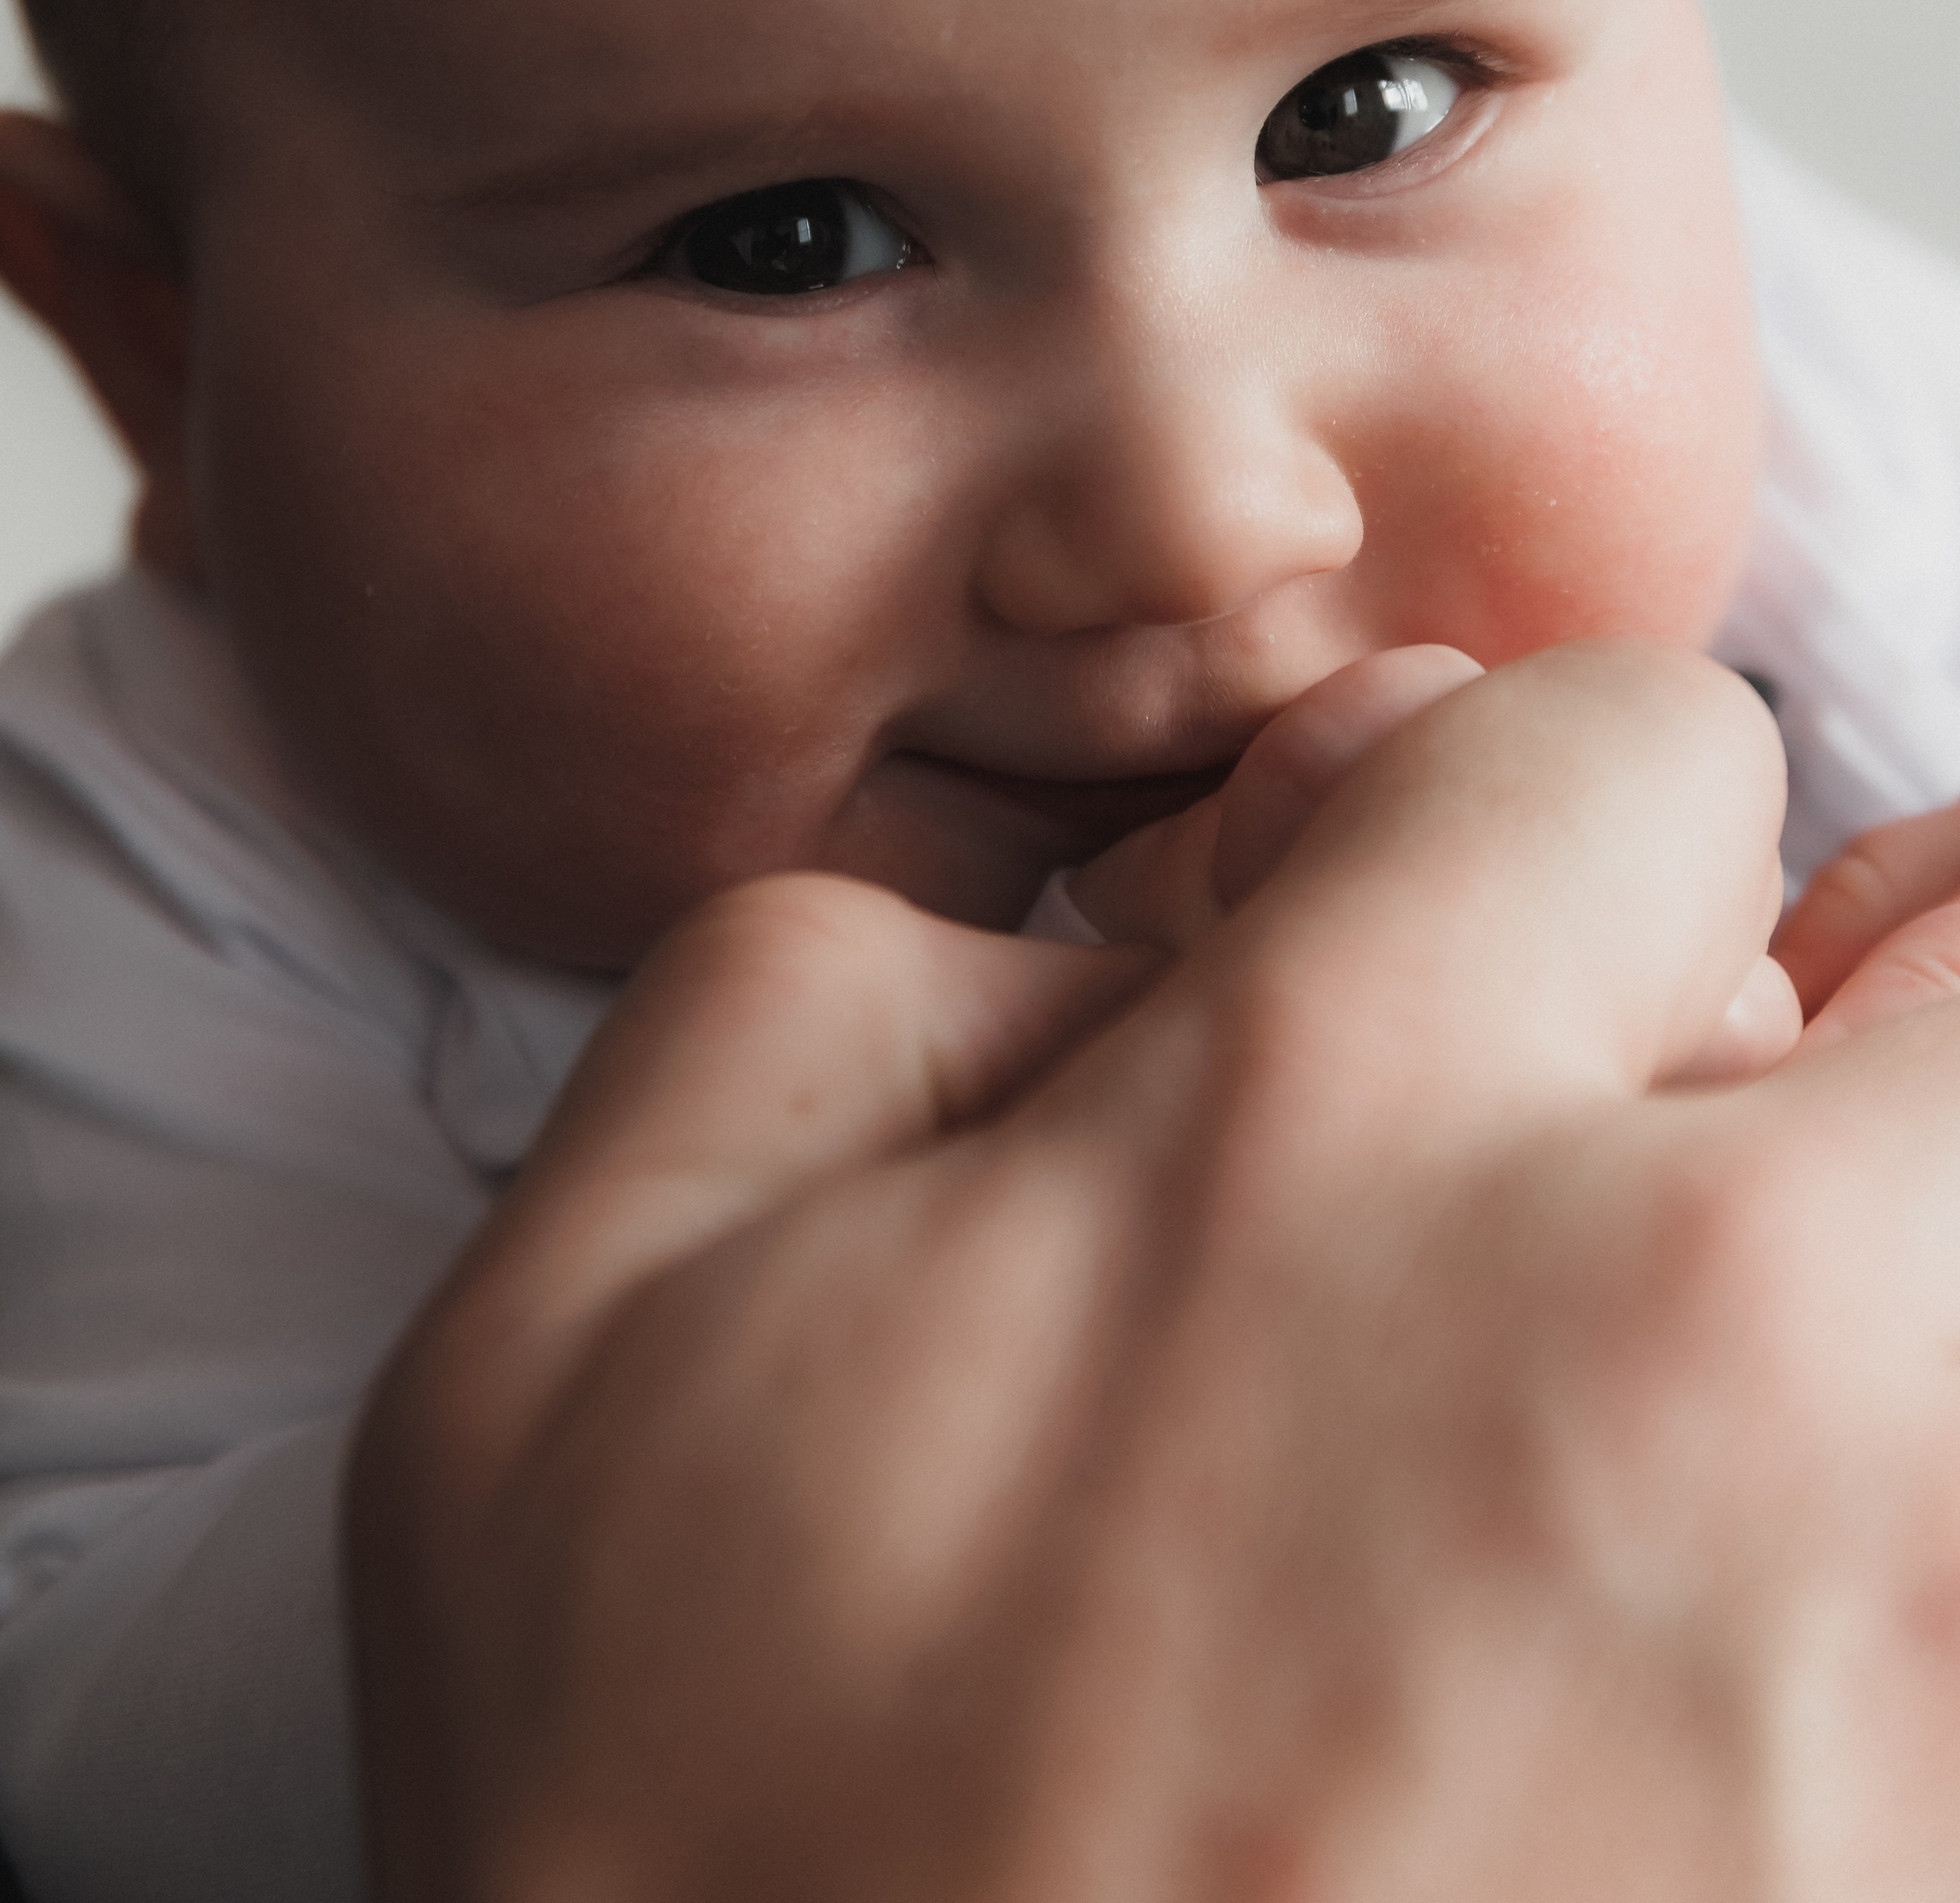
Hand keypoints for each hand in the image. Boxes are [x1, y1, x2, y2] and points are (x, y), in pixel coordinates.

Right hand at [347, 645, 1959, 1901]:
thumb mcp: (583, 1349)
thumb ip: (837, 994)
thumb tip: (1112, 945)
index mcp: (1329, 1146)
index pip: (1630, 738)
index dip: (1499, 825)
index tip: (1423, 970)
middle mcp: (1689, 1373)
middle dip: (1850, 999)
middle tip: (1679, 1140)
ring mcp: (1875, 1692)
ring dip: (1880, 1268)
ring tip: (1675, 1405)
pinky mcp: (1929, 1893)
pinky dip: (1872, 1581)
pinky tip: (1643, 1664)